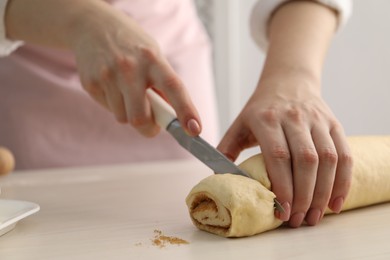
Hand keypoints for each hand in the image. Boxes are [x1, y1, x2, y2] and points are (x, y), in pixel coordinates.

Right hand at [69, 3, 200, 136]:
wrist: (93, 26)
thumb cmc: (132, 46)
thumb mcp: (154, 56)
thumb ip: (163, 85)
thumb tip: (172, 117)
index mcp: (152, 59)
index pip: (173, 87)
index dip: (186, 110)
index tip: (194, 130)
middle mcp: (130, 68)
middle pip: (140, 118)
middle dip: (149, 128)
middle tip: (152, 124)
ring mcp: (108, 76)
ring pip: (123, 118)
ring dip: (129, 113)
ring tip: (128, 93)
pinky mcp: (91, 83)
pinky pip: (109, 110)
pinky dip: (115, 105)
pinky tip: (113, 87)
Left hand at [217, 73, 352, 226]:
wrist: (288, 81)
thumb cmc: (261, 108)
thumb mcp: (239, 123)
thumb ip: (226, 149)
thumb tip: (216, 178)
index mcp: (267, 119)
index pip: (278, 155)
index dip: (283, 185)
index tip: (281, 210)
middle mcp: (294, 118)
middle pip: (306, 160)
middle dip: (303, 195)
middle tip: (297, 220)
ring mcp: (317, 120)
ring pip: (328, 159)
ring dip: (324, 192)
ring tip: (314, 216)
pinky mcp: (334, 124)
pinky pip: (345, 154)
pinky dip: (343, 181)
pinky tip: (335, 202)